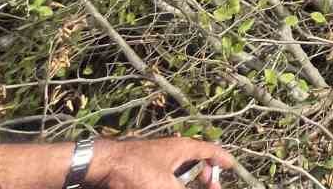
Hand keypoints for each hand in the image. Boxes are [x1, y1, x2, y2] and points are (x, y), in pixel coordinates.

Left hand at [88, 138, 235, 188]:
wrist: (102, 165)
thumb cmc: (135, 170)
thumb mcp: (165, 186)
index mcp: (182, 148)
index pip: (209, 150)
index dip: (221, 159)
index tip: (230, 167)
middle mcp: (172, 149)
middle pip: (196, 159)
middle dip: (205, 173)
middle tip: (209, 185)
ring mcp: (157, 156)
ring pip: (179, 167)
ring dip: (187, 178)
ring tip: (191, 183)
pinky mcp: (144, 165)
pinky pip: (165, 173)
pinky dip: (172, 180)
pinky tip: (170, 183)